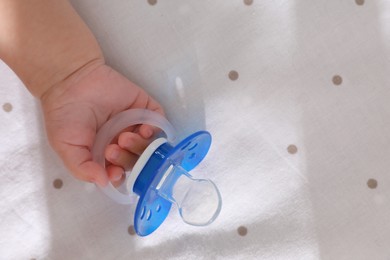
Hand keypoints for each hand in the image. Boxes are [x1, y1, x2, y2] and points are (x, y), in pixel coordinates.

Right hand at [41, 62, 163, 186]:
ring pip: (150, 144)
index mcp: (105, 154)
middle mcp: (122, 141)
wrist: (70, 82)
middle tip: (112, 149)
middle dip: (128, 160)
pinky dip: (156, 129)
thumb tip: (104, 182)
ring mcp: (134, 125)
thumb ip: (83, 168)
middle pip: (137, 160)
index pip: (121, 172)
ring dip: (141, 146)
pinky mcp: (143, 108)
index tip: (114, 172)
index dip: (121, 176)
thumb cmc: (65, 116)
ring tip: (124, 137)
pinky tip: (144, 130)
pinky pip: (159, 122)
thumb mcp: (67, 149)